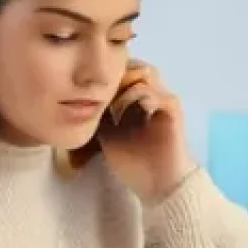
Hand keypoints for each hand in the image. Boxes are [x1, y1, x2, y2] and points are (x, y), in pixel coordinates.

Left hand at [97, 60, 196, 201]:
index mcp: (135, 96)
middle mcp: (151, 91)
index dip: (105, 78)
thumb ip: (97, 115)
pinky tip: (126, 119)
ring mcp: (163, 98)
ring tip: (114, 112)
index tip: (89, 96)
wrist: (158, 183)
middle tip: (101, 99)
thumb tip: (75, 101)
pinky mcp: (173, 108)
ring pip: (144, 72)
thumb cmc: (132, 160)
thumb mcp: (106, 134)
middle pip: (132, 64)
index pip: (120, 69)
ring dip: (125, 89)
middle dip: (115, 78)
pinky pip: (156, 93)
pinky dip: (138, 101)